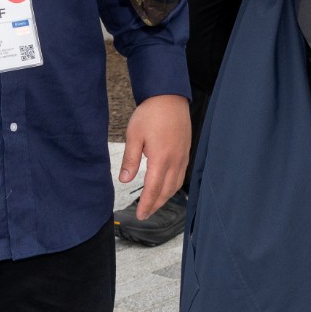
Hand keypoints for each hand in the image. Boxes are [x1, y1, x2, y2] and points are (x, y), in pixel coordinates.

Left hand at [121, 95, 192, 215]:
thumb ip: (130, 160)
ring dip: (165, 197)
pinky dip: (173, 186)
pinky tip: (166, 186)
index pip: (153, 189)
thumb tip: (124, 180)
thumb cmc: (151, 114)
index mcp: (160, 158)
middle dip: (155, 205)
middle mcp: (175, 161)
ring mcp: (183, 156)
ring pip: (176, 185)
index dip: (147, 204)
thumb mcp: (134, 135)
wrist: (169, 97)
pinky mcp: (186, 151)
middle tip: (145, 214)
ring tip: (154, 204)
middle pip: (166, 191)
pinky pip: (181, 175)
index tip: (140, 215)